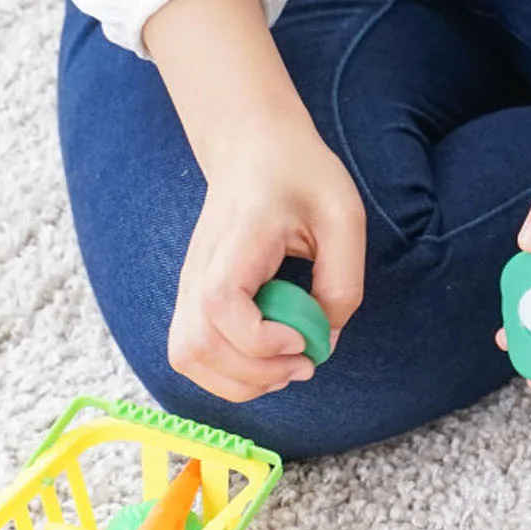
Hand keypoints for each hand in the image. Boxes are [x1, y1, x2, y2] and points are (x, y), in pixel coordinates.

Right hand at [168, 117, 365, 401]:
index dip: (260, 341)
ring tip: (283, 367)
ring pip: (187, 358)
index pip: (220, 305)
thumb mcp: (343, 218)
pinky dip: (229, 376)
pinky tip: (266, 362)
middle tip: (303, 362)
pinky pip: (192, 355)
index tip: (301, 338)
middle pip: (197, 346)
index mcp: (238, 239)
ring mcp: (190, 285)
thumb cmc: (301, 176)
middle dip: (257, 374)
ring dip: (241, 382)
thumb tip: (324, 341)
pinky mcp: (193, 300)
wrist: (253, 147)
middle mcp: (200, 266)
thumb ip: (342, 284)